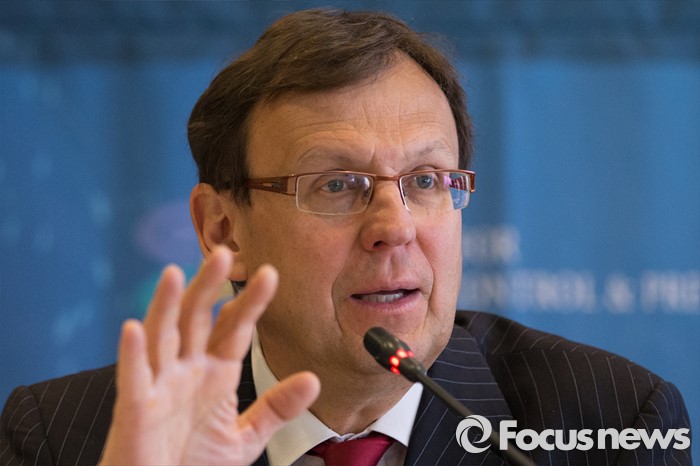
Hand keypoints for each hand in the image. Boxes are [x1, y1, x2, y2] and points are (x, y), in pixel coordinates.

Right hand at [99, 247, 319, 464]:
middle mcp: (186, 372)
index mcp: (214, 374)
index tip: (270, 274)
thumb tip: (312, 379)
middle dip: (208, 287)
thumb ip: (275, 408)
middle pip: (196, 319)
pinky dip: (132, 354)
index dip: (250, 302)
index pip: (234, 329)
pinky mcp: (135, 410)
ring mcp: (159, 386)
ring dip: (167, 305)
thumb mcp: (244, 438)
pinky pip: (133, 378)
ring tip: (176, 274)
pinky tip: (134, 328)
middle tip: (223, 254)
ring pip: (162, 337)